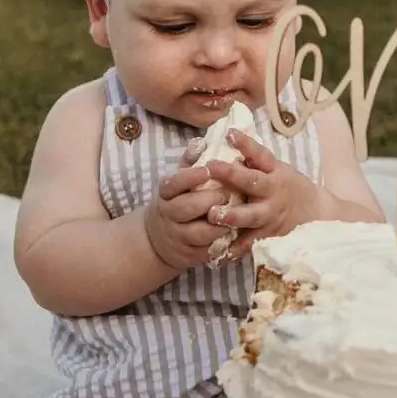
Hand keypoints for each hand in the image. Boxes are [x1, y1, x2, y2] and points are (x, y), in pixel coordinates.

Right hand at [145, 142, 230, 270]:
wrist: (161, 238)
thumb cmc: (179, 199)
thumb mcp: (179, 180)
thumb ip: (190, 162)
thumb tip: (201, 142)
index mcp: (166, 193)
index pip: (173, 183)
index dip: (190, 176)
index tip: (208, 169)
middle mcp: (168, 215)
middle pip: (186, 208)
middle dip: (210, 200)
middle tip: (228, 193)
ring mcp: (178, 237)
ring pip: (199, 232)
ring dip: (219, 224)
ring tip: (235, 214)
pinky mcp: (190, 255)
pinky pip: (208, 250)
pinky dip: (223, 243)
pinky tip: (236, 234)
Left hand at [204, 128, 320, 257]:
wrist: (317, 214)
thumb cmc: (289, 187)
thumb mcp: (277, 170)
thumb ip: (254, 162)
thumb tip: (225, 141)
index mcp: (275, 172)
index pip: (261, 154)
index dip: (246, 144)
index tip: (230, 133)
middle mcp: (274, 192)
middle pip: (253, 183)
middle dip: (232, 175)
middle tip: (211, 167)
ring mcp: (272, 215)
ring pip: (252, 215)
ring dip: (232, 215)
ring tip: (213, 214)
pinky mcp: (270, 235)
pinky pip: (252, 242)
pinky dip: (236, 248)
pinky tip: (220, 252)